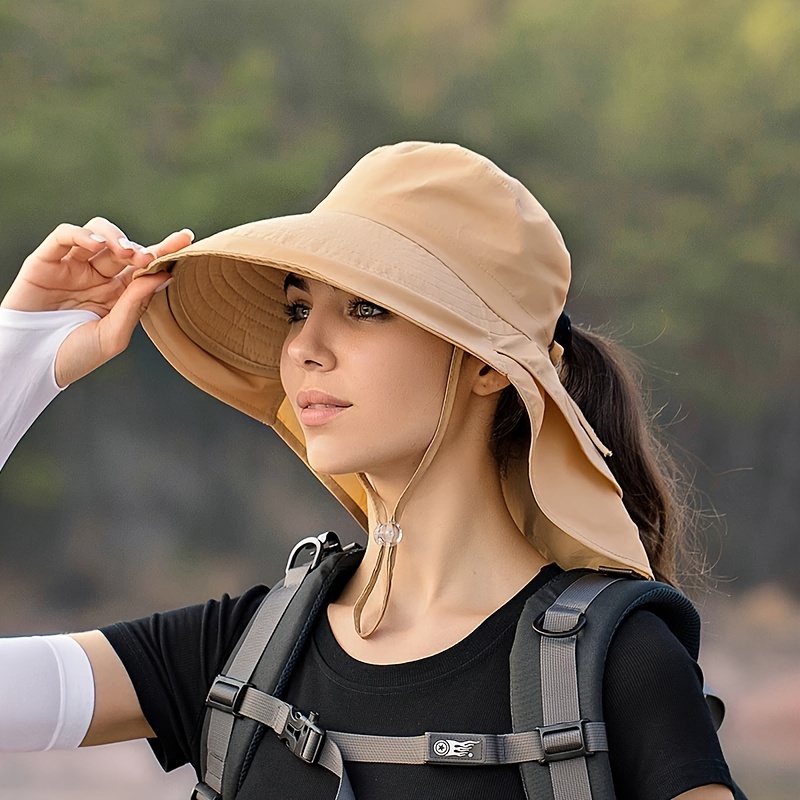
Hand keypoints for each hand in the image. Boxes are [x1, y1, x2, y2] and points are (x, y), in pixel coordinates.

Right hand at [1, 217, 193, 385]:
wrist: (31, 365)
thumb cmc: (74, 356)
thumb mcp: (113, 335)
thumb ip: (136, 305)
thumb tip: (164, 275)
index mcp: (118, 294)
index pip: (145, 266)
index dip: (165, 250)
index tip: (187, 239)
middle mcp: (98, 276)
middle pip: (125, 247)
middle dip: (140, 249)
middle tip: (146, 259)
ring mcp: (73, 266)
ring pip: (98, 233)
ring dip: (115, 237)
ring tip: (125, 253)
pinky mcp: (47, 261)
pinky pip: (65, 236)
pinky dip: (82, 234)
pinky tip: (97, 245)